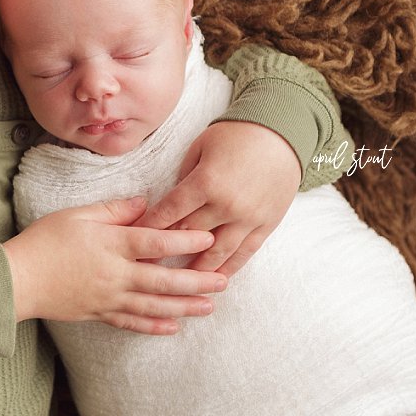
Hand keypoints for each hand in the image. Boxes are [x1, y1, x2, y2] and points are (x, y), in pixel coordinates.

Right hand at [2, 197, 226, 334]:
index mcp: (112, 244)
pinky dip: (154, 326)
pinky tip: (173, 326)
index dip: (185, 238)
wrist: (18, 278)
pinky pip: (132, 322)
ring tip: (209, 306)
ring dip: (185, 306)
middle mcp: (116, 274)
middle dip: (197, 281)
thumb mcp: (78, 214)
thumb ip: (114, 210)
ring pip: (155, 305)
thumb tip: (144, 203)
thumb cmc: (45, 240)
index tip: (209, 236)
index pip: (156, 240)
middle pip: (164, 279)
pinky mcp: (99, 313)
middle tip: (223, 280)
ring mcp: (109, 297)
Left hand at [136, 121, 300, 276]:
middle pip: (189, 236)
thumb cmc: (235, 135)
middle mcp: (226, 205)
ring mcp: (248, 218)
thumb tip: (172, 203)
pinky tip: (215, 279)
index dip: (149, 228)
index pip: (169, 213)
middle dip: (166, 251)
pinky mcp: (266, 225)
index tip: (134, 240)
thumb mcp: (201, 147)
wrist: (282, 133)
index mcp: (205, 183)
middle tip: (147, 265)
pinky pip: (245, 253)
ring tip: (179, 283)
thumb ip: (185, 177)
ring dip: (196, 269)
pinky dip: (229, 268)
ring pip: (217, 254)